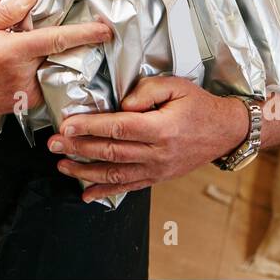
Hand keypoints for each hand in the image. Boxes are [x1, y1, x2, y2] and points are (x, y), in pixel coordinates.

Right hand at [0, 0, 112, 118]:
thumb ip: (8, 10)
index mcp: (12, 52)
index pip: (57, 40)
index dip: (85, 34)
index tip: (105, 30)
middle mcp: (21, 75)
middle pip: (57, 54)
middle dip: (53, 41)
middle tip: (25, 36)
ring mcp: (23, 94)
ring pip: (50, 70)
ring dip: (44, 58)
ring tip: (14, 54)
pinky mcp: (21, 105)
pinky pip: (42, 84)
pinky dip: (38, 71)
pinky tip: (17, 67)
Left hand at [47, 76, 250, 203]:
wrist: (225, 131)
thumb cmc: (199, 105)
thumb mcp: (176, 85)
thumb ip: (146, 90)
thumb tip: (122, 105)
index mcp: (162, 128)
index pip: (119, 128)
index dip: (90, 127)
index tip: (67, 125)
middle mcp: (158, 153)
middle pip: (111, 152)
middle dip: (78, 148)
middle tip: (53, 143)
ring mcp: (157, 169)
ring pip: (115, 174)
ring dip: (84, 171)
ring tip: (61, 165)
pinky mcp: (157, 178)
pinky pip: (128, 187)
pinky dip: (104, 192)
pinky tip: (85, 193)